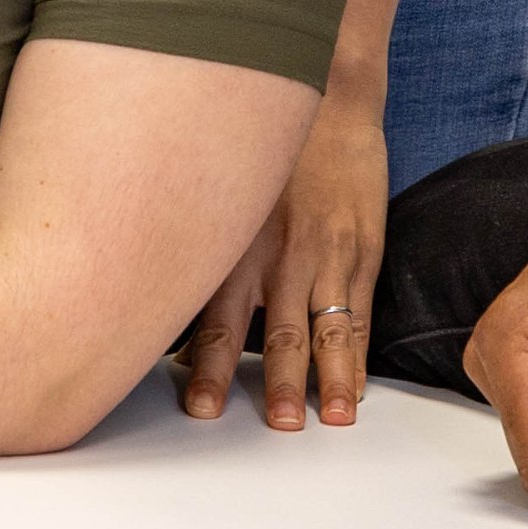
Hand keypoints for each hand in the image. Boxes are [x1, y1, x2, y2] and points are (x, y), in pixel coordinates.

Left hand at [175, 88, 389, 427]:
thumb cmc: (264, 155)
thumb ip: (205, 251)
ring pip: (323, 329)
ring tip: (330, 420)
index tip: (200, 406)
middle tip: (272, 427)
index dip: (208, 365)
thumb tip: (166, 305)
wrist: (326, 101)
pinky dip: (358, 355)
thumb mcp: (223, 197)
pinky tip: (357, 387)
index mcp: (236, 247)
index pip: (217, 318)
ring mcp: (324, 256)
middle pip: (272, 333)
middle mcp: (277, 256)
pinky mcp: (361, 252)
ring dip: (326, 380)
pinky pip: (359, 314)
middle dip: (272, 384)